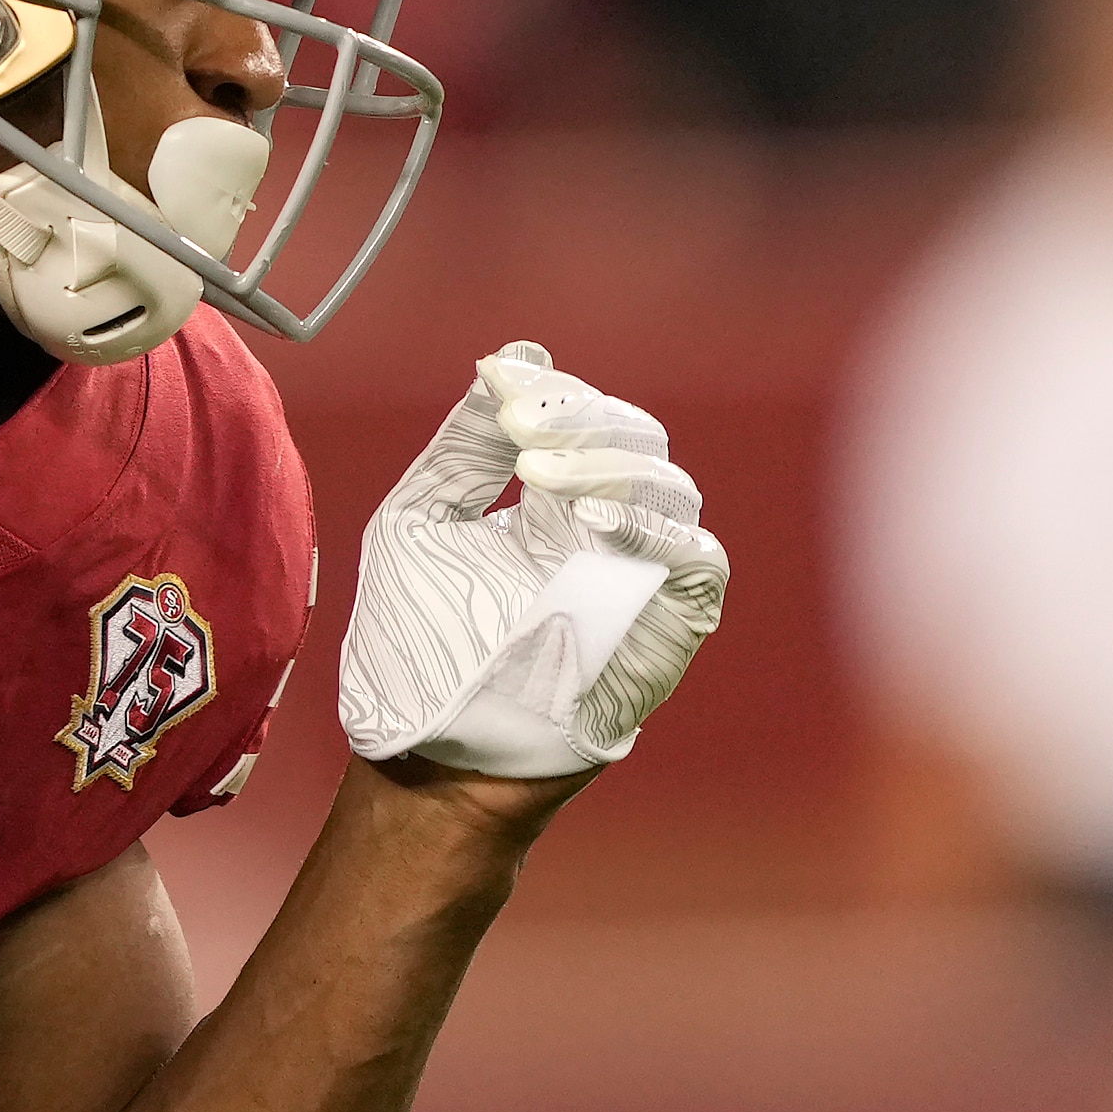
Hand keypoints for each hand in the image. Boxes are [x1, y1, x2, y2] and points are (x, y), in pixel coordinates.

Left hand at [336, 342, 727, 781]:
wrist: (424, 754)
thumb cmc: (414, 649)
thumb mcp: (418, 522)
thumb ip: (464, 444)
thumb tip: (514, 356)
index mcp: (551, 504)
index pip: (586, 420)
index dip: (553, 395)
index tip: (500, 383)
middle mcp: (605, 535)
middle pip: (638, 442)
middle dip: (584, 420)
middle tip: (522, 425)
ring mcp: (638, 581)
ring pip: (672, 491)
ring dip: (611, 464)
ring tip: (541, 473)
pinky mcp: (662, 632)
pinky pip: (697, 565)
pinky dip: (659, 531)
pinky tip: (599, 518)